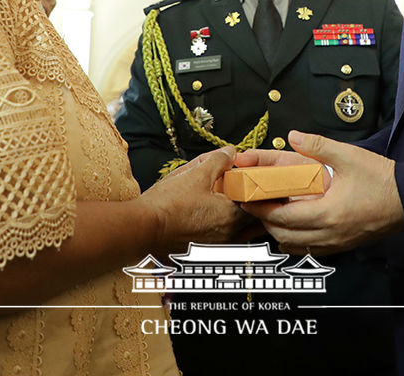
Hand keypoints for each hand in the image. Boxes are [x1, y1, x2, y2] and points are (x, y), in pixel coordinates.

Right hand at [140, 146, 256, 252]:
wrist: (143, 229)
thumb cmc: (167, 204)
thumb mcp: (195, 173)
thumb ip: (218, 161)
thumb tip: (230, 152)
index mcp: (232, 216)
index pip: (260, 203)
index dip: (259, 189)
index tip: (253, 179)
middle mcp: (230, 236)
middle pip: (256, 222)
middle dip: (254, 206)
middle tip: (246, 192)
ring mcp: (219, 247)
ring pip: (244, 233)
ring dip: (244, 220)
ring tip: (233, 205)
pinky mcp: (206, 252)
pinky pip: (229, 241)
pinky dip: (230, 230)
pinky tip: (216, 218)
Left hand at [239, 130, 403, 255]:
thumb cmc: (381, 178)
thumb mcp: (349, 155)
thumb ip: (318, 145)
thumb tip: (292, 135)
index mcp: (327, 213)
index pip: (281, 218)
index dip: (260, 209)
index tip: (246, 199)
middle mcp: (329, 234)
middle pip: (283, 236)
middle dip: (264, 221)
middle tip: (254, 205)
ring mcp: (337, 243)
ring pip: (296, 246)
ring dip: (279, 232)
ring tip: (271, 213)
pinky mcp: (344, 245)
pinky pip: (311, 249)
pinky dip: (296, 239)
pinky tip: (295, 224)